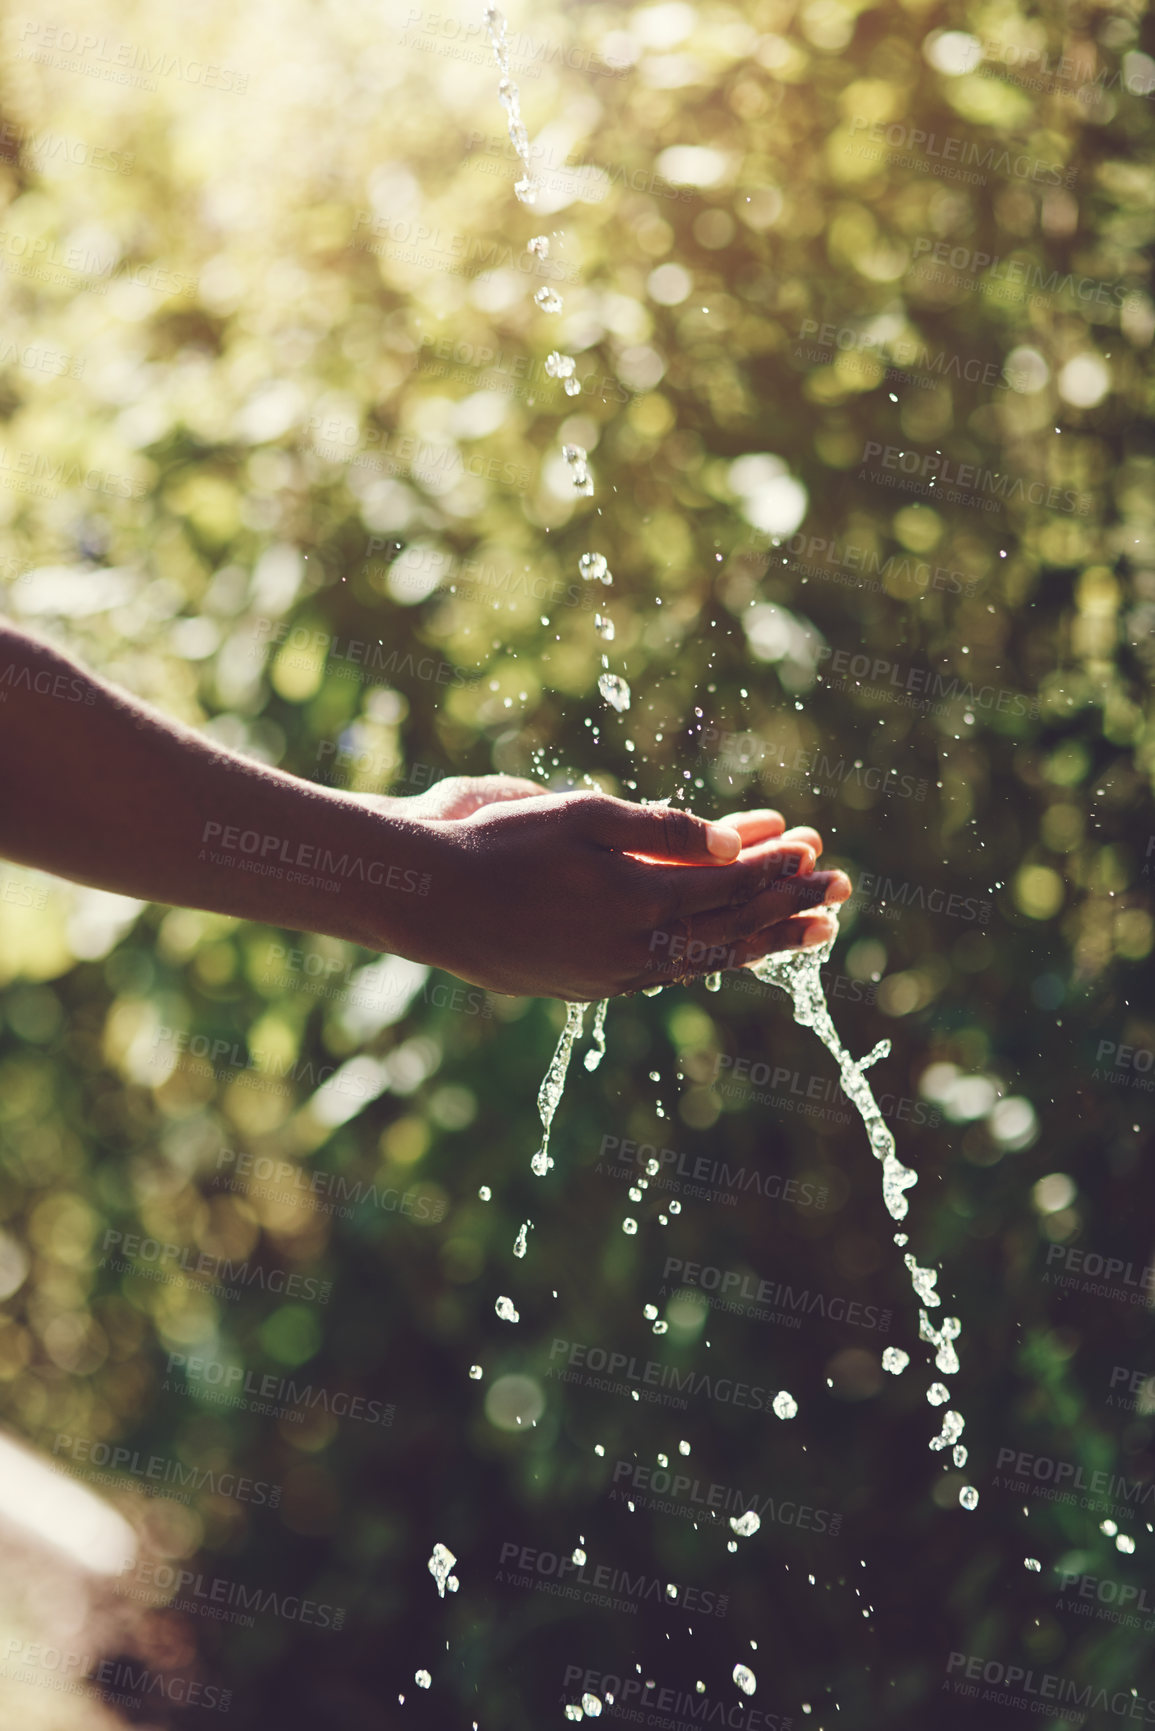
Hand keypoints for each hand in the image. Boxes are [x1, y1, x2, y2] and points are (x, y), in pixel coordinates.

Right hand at [394, 789, 848, 1000]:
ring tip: (811, 929)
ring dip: (762, 940)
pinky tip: (729, 944)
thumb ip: (662, 830)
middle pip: (731, 930)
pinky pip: (666, 971)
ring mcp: (611, 975)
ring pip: (705, 959)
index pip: (729, 886)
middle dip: (789, 908)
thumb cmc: (495, 841)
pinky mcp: (587, 987)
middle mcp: (632, 948)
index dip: (776, 868)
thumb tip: (734, 843)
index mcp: (635, 899)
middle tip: (841, 893)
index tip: (815, 852)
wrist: (422, 898)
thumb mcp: (581, 813)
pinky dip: (708, 954)